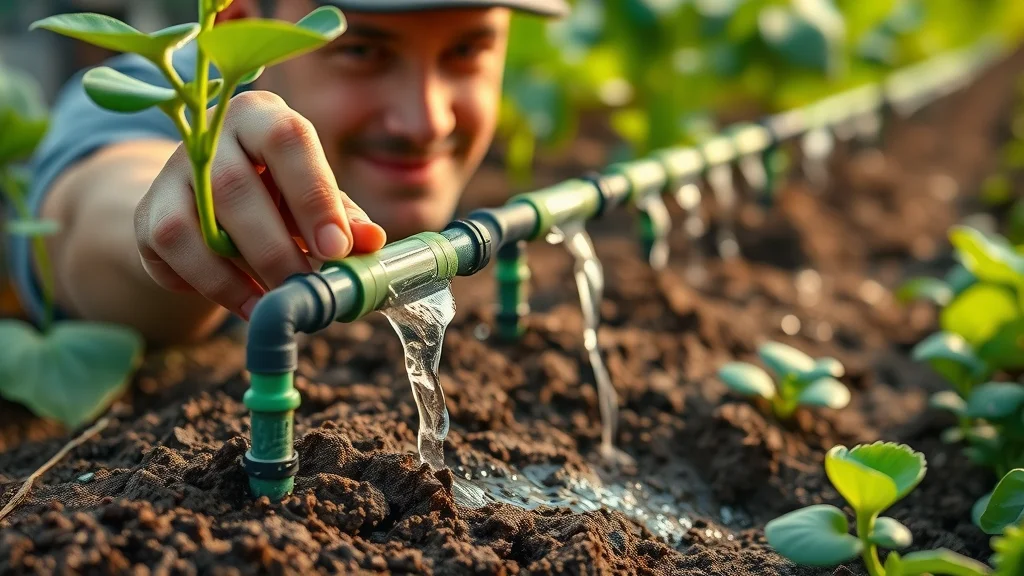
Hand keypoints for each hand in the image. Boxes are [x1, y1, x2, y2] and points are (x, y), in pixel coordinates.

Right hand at [134, 90, 386, 319]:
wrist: (216, 206)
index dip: (313, 196)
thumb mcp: (316, 199)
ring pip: (193, 225)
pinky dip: (215, 286)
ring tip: (281, 304)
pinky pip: (173, 254)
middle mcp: (208, 133)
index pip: (286, 140)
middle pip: (234, 187)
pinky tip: (250, 304)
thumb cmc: (281, 195)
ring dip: (241, 274)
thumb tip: (371, 242)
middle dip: (276, 249)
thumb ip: (344, 217)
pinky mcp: (148, 213)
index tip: (337, 250)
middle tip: (309, 288)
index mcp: (262, 115)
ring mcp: (170, 172)